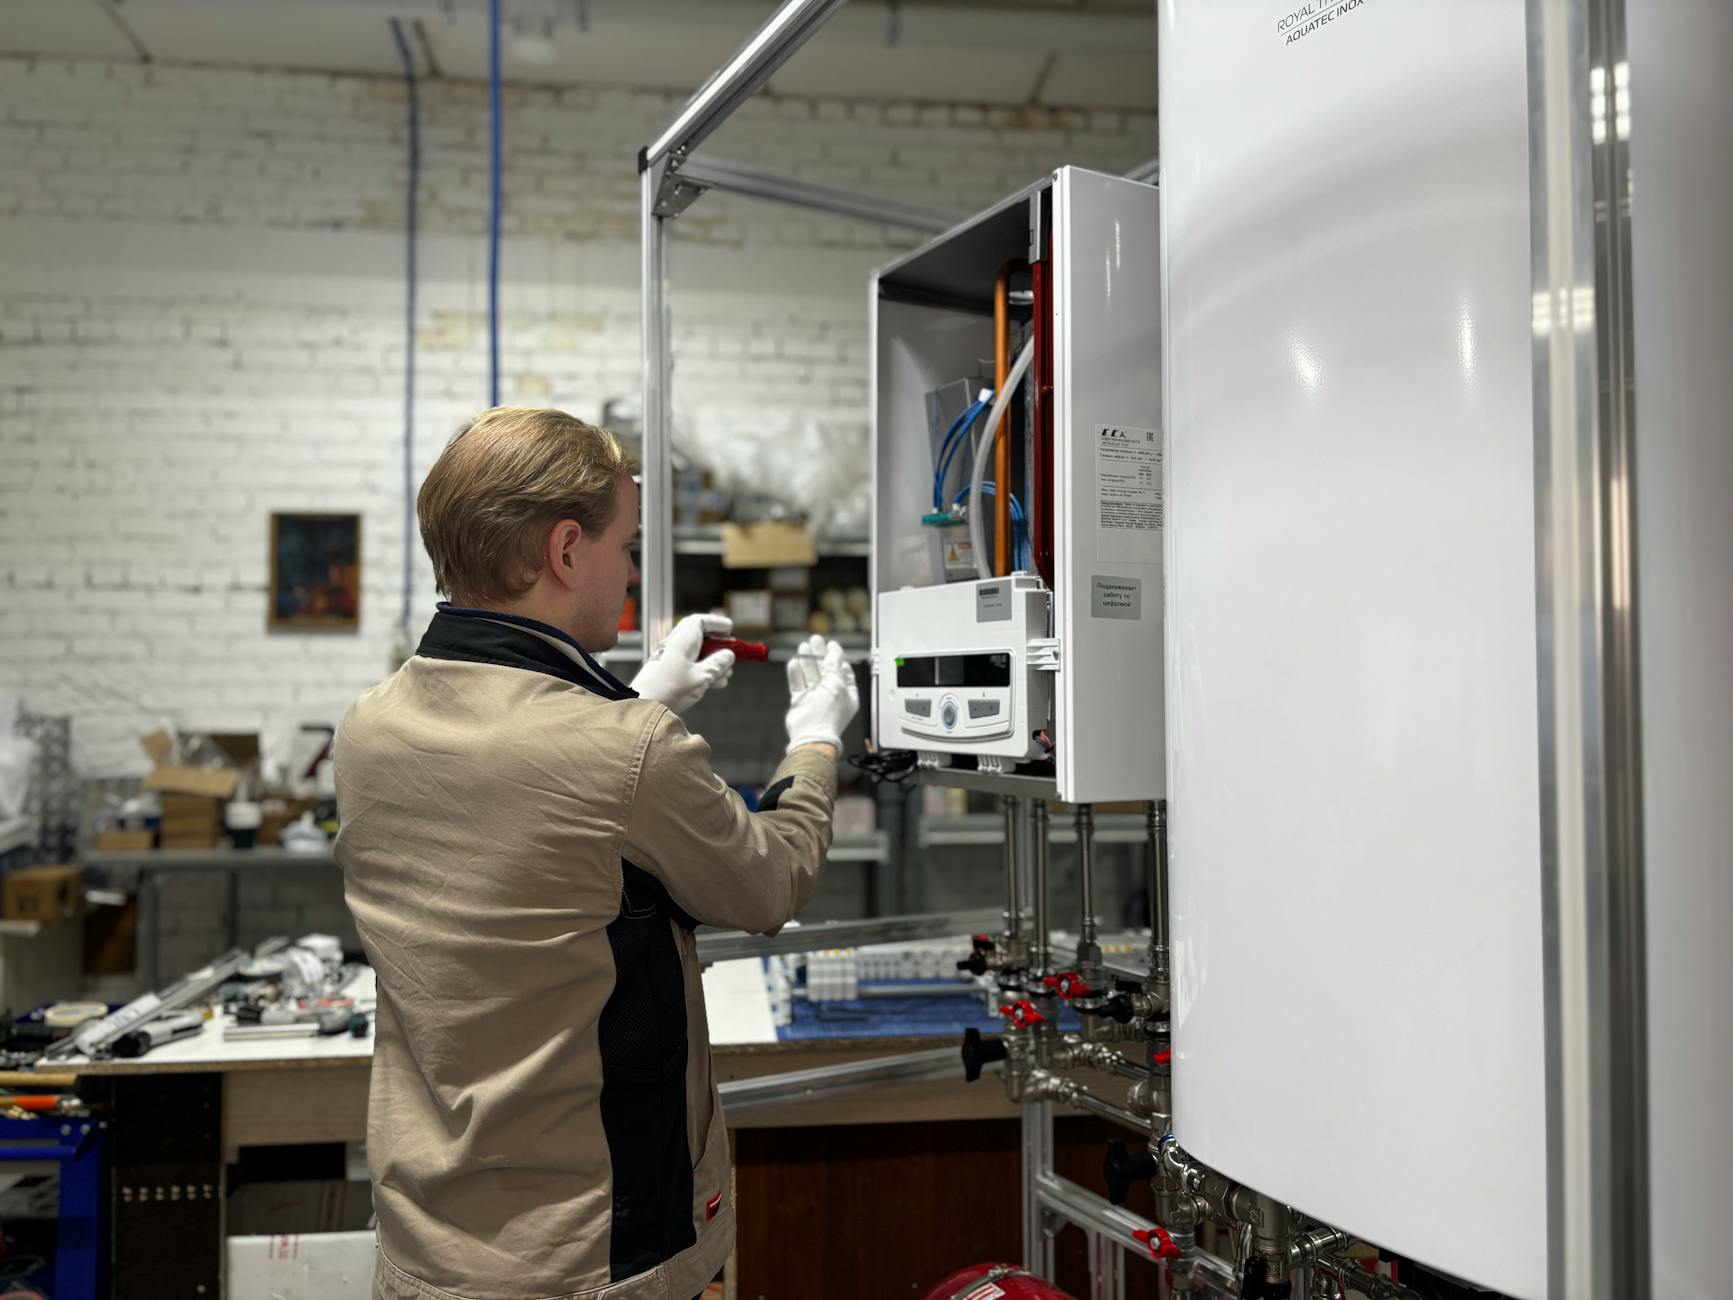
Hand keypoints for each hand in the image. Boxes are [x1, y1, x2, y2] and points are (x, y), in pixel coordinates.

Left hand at [631, 614, 734, 713]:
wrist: (640, 707)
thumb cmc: (668, 691)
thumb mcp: (700, 678)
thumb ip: (716, 665)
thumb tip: (728, 655)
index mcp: (681, 642)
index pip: (700, 621)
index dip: (716, 623)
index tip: (730, 628)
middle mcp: (673, 646)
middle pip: (698, 636)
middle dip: (716, 644)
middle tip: (730, 652)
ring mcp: (668, 659)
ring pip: (695, 653)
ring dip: (712, 661)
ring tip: (726, 674)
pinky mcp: (665, 673)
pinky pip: (688, 665)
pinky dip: (702, 670)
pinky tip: (714, 684)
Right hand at [783, 635, 859, 754]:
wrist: (811, 735)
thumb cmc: (829, 714)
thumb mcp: (837, 683)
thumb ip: (834, 665)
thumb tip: (834, 651)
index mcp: (847, 692)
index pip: (843, 670)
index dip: (837, 656)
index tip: (831, 645)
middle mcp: (832, 694)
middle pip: (825, 669)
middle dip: (820, 654)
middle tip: (815, 640)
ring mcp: (815, 698)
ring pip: (811, 675)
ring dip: (807, 660)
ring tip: (803, 647)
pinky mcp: (801, 702)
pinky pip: (798, 684)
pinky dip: (796, 673)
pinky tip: (794, 663)